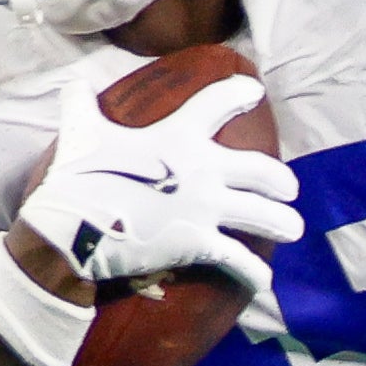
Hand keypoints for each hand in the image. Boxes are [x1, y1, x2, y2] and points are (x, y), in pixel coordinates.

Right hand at [14, 74, 301, 300]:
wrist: (72, 226)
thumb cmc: (77, 176)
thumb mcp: (79, 132)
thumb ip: (81, 106)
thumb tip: (71, 83)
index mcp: (177, 136)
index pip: (216, 104)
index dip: (239, 94)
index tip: (255, 92)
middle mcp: (202, 169)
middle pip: (260, 169)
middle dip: (280, 180)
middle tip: (289, 188)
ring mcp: (204, 208)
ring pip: (262, 215)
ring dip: (283, 223)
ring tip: (294, 229)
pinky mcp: (198, 244)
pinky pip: (239, 260)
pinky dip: (255, 273)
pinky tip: (265, 281)